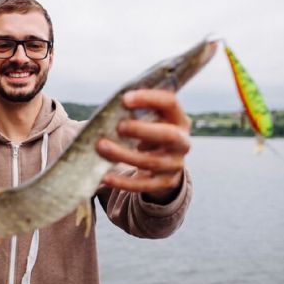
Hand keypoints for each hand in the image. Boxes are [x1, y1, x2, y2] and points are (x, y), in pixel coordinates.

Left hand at [96, 89, 190, 203]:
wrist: (164, 165)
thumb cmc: (149, 134)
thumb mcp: (151, 121)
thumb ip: (136, 113)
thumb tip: (107, 111)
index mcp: (179, 120)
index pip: (170, 103)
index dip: (149, 99)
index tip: (125, 98)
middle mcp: (182, 142)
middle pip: (167, 135)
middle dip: (142, 129)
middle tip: (119, 126)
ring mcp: (175, 165)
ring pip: (150, 161)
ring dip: (123, 154)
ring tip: (101, 146)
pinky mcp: (164, 183)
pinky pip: (143, 185)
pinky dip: (123, 182)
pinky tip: (105, 177)